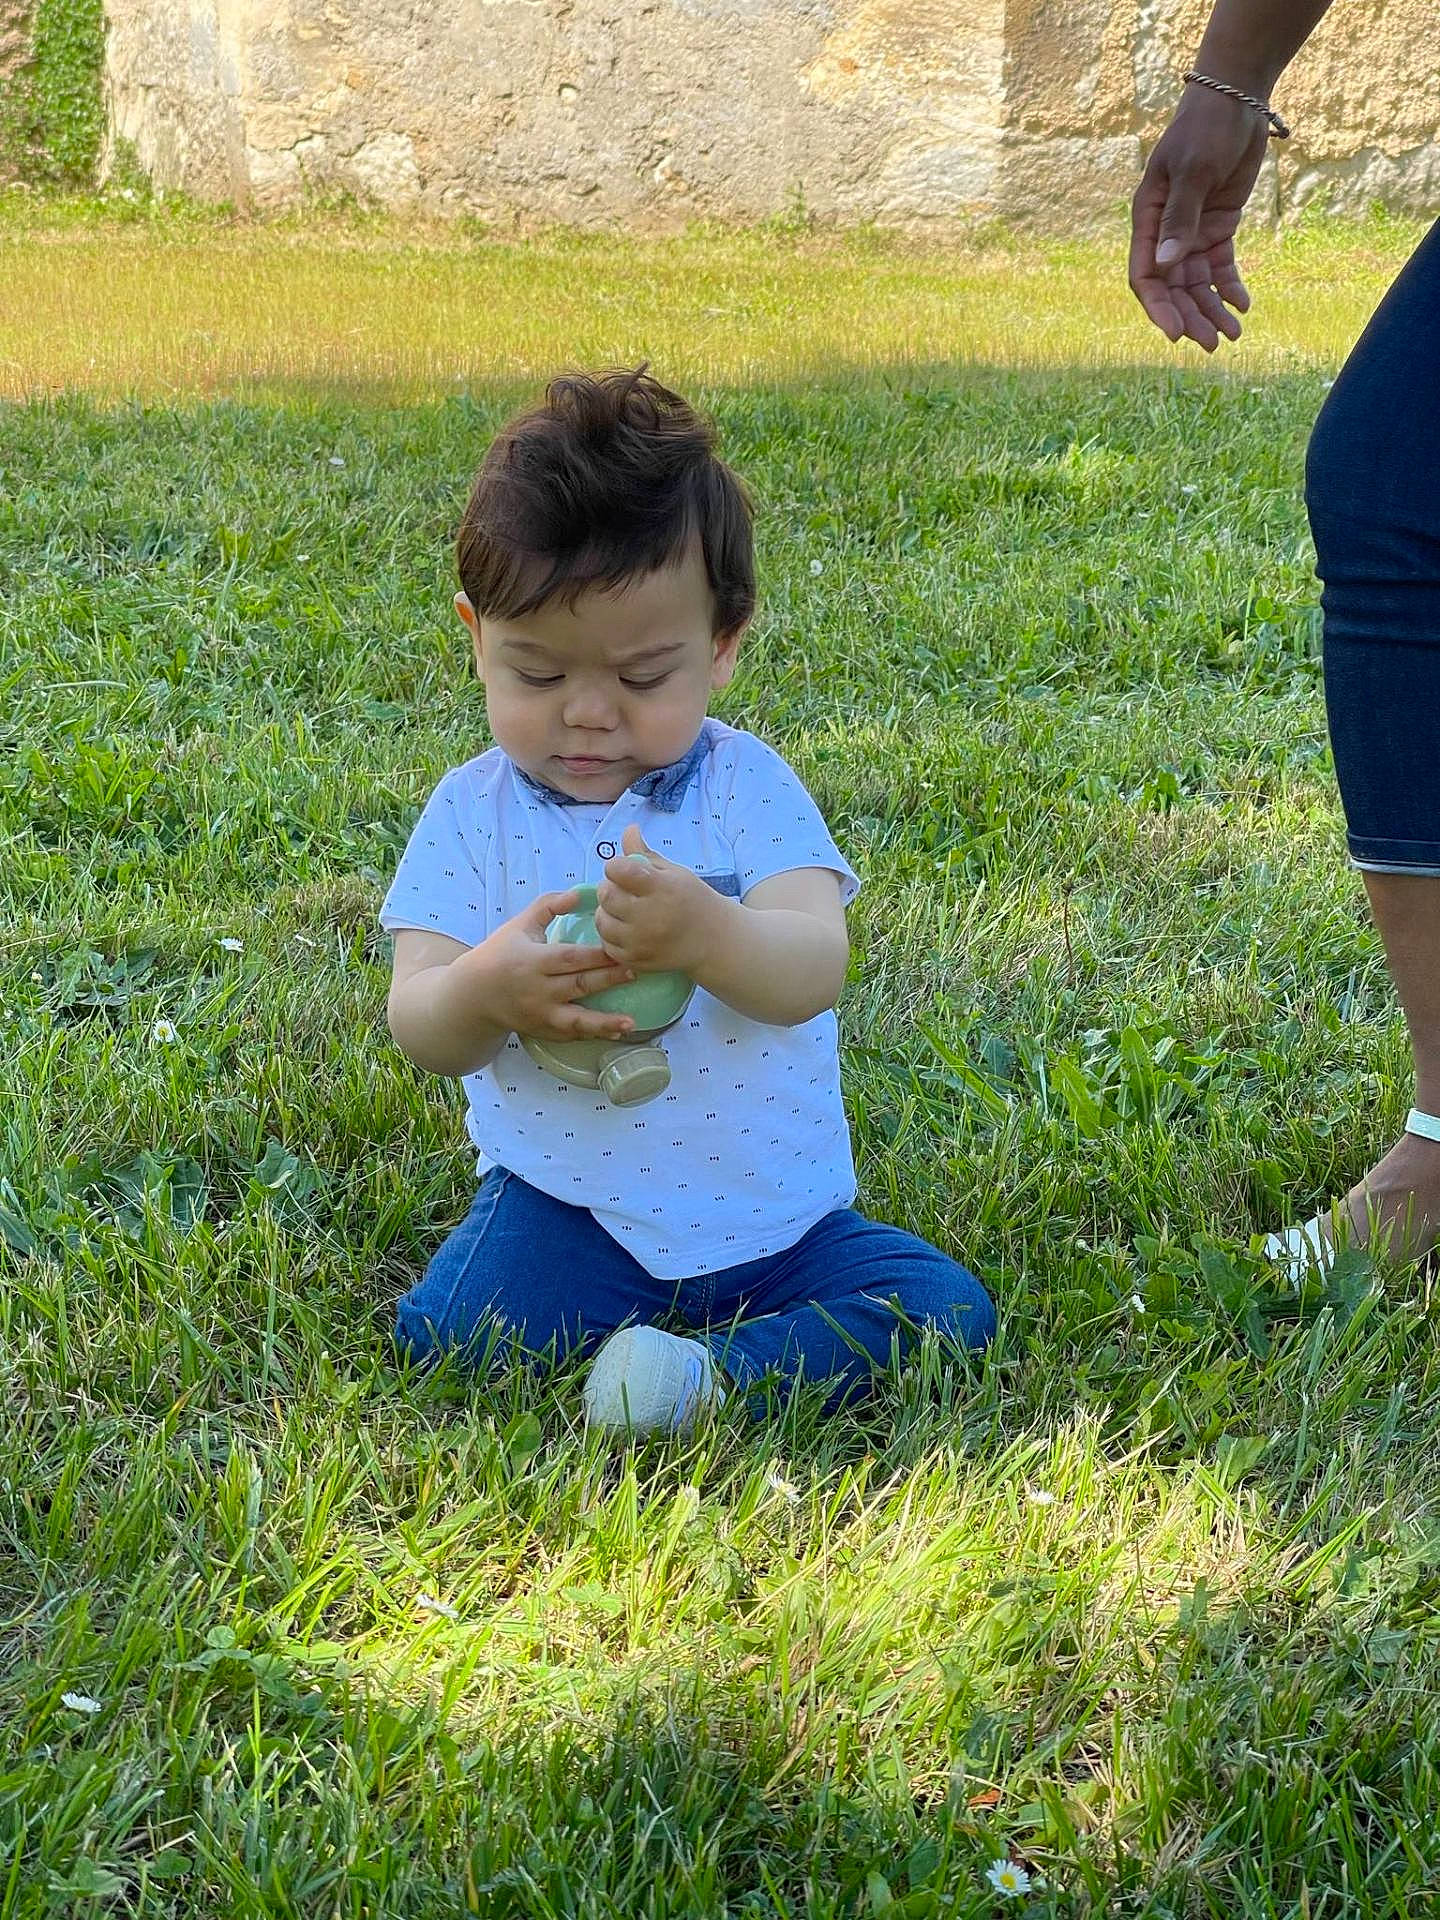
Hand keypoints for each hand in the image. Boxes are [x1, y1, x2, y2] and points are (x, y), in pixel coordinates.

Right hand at [458, 891, 636, 1040]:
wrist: (474, 995)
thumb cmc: (500, 954)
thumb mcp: (519, 925)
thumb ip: (548, 906)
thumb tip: (579, 893)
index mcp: (533, 961)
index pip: (569, 957)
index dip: (596, 955)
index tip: (621, 948)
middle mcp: (538, 990)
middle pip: (578, 985)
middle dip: (608, 980)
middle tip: (636, 972)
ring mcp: (540, 1014)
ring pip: (576, 1020)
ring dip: (604, 1022)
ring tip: (631, 1022)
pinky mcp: (543, 1031)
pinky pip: (571, 1035)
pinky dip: (593, 1035)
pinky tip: (616, 1033)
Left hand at [594, 825, 713, 972]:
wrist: (713, 939)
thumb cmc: (691, 899)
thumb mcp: (674, 872)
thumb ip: (645, 853)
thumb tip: (628, 829)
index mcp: (662, 888)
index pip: (619, 869)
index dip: (616, 866)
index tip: (624, 870)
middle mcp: (652, 916)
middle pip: (607, 895)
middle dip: (609, 888)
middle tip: (622, 890)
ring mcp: (643, 941)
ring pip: (602, 921)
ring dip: (607, 912)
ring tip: (623, 910)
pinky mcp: (637, 960)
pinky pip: (607, 945)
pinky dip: (612, 935)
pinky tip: (626, 929)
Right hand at [1129, 88, 1268, 349]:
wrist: (1236, 100)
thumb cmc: (1206, 128)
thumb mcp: (1193, 170)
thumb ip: (1180, 217)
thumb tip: (1166, 266)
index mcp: (1148, 219)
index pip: (1145, 276)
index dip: (1159, 308)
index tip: (1178, 333)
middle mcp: (1165, 232)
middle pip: (1173, 288)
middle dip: (1191, 317)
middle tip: (1212, 344)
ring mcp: (1192, 231)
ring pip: (1197, 284)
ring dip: (1211, 310)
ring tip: (1232, 334)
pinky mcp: (1219, 227)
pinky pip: (1220, 267)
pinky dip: (1230, 288)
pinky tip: (1243, 306)